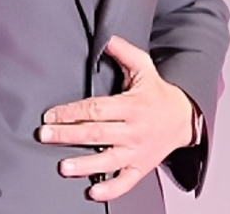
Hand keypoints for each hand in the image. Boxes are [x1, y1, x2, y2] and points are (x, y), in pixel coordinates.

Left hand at [38, 35, 193, 201]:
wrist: (184, 118)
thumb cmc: (157, 91)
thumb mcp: (143, 66)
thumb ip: (122, 51)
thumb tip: (105, 38)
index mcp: (131, 105)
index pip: (96, 108)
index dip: (72, 112)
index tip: (51, 115)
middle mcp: (133, 130)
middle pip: (96, 134)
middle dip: (68, 135)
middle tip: (45, 136)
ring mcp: (137, 151)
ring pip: (108, 160)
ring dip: (85, 165)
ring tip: (64, 167)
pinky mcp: (141, 167)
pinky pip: (126, 181)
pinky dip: (110, 189)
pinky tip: (92, 192)